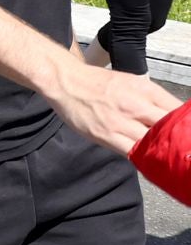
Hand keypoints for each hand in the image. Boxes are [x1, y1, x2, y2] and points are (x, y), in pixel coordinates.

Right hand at [47, 59, 177, 154]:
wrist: (66, 81)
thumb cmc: (98, 83)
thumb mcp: (132, 83)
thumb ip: (153, 100)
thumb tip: (176, 117)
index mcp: (145, 90)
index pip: (179, 111)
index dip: (187, 125)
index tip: (188, 134)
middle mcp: (136, 105)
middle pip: (169, 128)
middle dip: (179, 141)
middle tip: (183, 150)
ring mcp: (121, 122)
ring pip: (153, 144)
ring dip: (164, 153)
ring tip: (171, 160)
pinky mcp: (106, 135)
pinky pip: (134, 153)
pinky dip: (145, 159)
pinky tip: (152, 163)